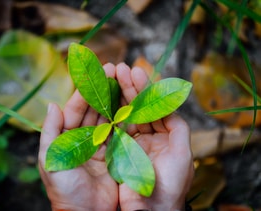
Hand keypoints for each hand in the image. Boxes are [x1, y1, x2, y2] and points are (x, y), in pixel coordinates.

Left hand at [38, 63, 118, 210]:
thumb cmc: (64, 188)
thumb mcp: (50, 160)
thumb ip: (50, 132)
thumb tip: (51, 105)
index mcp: (67, 136)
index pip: (75, 108)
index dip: (85, 91)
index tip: (96, 73)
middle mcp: (84, 137)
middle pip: (94, 108)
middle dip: (103, 90)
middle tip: (114, 70)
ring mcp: (101, 144)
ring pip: (108, 116)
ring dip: (115, 99)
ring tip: (124, 80)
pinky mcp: (115, 152)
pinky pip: (121, 131)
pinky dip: (126, 117)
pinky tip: (132, 103)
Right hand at [114, 63, 193, 210]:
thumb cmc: (170, 186)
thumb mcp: (182, 155)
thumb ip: (179, 127)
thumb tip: (170, 103)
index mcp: (162, 137)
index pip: (152, 107)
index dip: (144, 89)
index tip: (136, 71)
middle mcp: (144, 138)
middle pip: (135, 107)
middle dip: (127, 87)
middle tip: (119, 68)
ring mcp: (128, 143)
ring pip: (121, 115)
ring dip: (115, 96)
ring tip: (109, 75)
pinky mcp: (113, 151)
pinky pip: (109, 129)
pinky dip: (105, 114)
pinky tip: (101, 97)